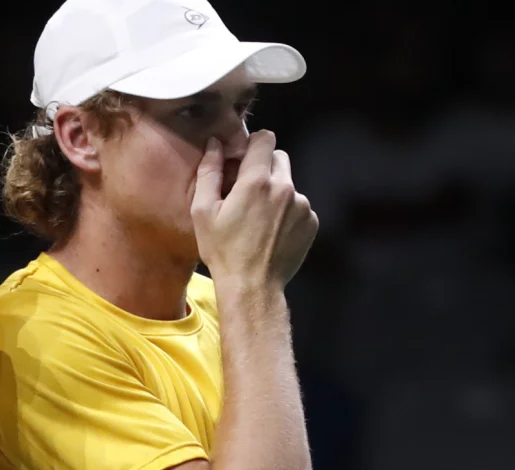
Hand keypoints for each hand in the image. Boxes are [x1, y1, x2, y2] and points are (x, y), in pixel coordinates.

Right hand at [190, 131, 317, 289]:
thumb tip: (214, 145)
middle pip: (278, 158)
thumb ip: (209, 172)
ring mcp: (302, 205)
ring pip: (288, 184)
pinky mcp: (311, 222)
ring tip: (258, 219)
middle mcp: (285, 188)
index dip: (253, 144)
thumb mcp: (203, 211)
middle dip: (263, 168)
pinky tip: (271, 232)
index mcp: (257, 181)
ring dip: (275, 192)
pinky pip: (298, 205)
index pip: (265, 139)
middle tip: (247, 192)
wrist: (252, 286)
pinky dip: (286, 212)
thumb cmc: (222, 250)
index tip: (243, 159)